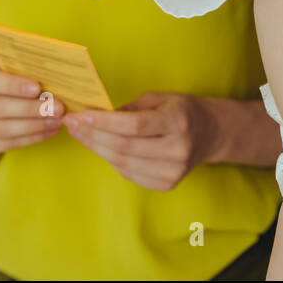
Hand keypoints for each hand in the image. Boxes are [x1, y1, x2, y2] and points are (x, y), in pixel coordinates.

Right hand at [0, 62, 64, 154]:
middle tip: (56, 108)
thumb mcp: (4, 73)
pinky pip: (1, 145)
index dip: (12, 85)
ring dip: (32, 126)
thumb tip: (54, 80)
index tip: (37, 88)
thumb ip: (21, 74)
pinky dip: (27, 139)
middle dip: (28, 109)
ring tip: (55, 122)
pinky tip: (46, 133)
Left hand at [62, 91, 217, 189]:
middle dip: (92, 136)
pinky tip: (102, 148)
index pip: (134, 125)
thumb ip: (129, 108)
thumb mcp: (159, 99)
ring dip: (96, 149)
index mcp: (178, 121)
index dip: (103, 122)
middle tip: (72, 125)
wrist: (210, 134)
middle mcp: (178, 149)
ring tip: (80, 135)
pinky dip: (111, 161)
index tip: (80, 116)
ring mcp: (173, 171)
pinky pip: (129, 174)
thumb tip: (93, 117)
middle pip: (125, 147)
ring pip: (122, 163)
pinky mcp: (167, 184)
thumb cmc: (180, 111)